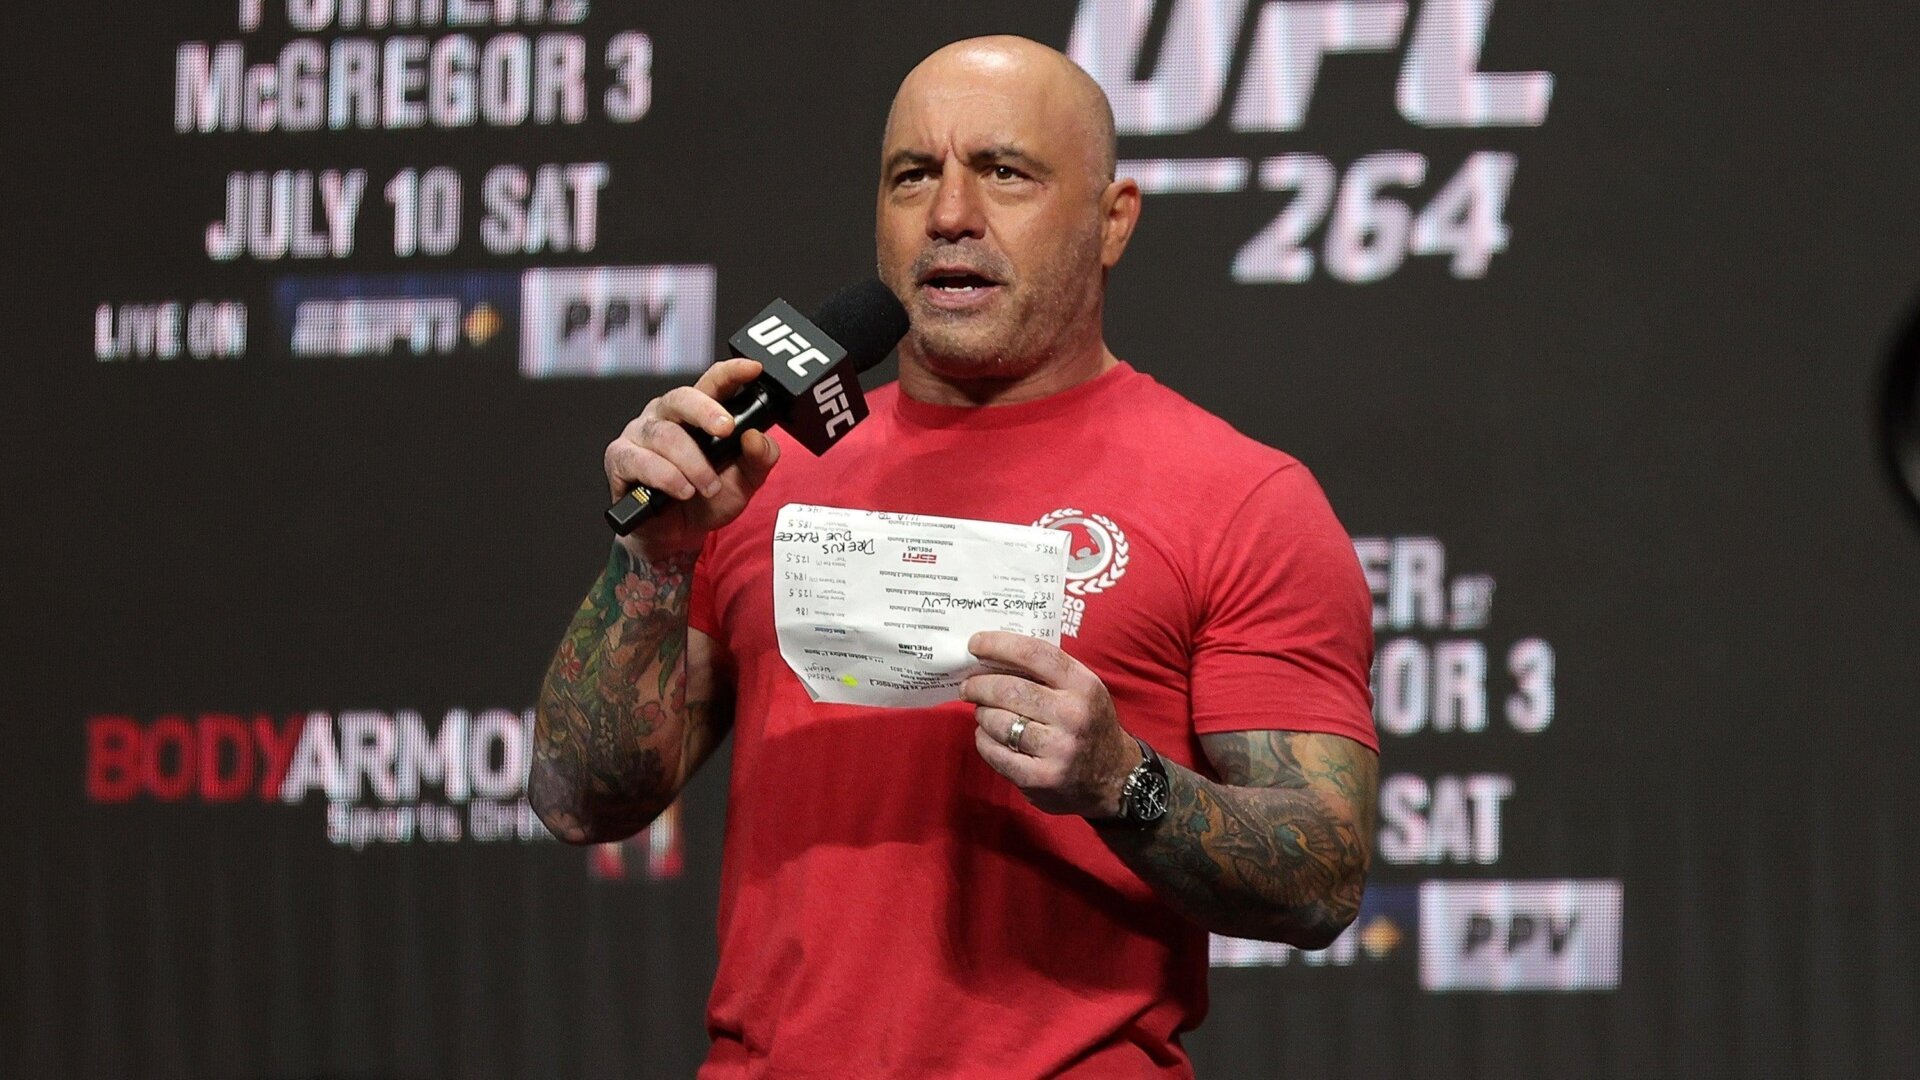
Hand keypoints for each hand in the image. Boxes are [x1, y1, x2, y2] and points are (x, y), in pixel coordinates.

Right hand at [605, 358, 780, 560]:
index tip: (752, 369)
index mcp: (697, 413)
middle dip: (707, 411)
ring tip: (708, 487)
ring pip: (665, 435)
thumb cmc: (707, 499)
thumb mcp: (745, 482)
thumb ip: (759, 459)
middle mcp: (666, 416)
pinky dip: (666, 477)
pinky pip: (640, 460)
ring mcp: (640, 434)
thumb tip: (757, 437)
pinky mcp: (621, 458)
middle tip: (727, 431)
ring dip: (692, 463)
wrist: (677, 535)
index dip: (731, 372)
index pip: (713, 382)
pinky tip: (682, 491)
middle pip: (682, 397)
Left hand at [961, 630, 1141, 817]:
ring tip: (983, 711)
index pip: (1035, 653)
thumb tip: (993, 657)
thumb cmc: (1089, 723)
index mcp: (1083, 686)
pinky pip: (995, 752)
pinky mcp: (1040, 778)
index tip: (975, 643)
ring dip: (982, 714)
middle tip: (968, 686)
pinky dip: (984, 740)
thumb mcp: (1083, 689)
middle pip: (1008, 690)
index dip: (999, 644)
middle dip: (979, 685)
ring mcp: (1057, 750)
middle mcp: (1073, 716)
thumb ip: (1047, 672)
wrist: (1115, 777)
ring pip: (997, 722)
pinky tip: (988, 735)